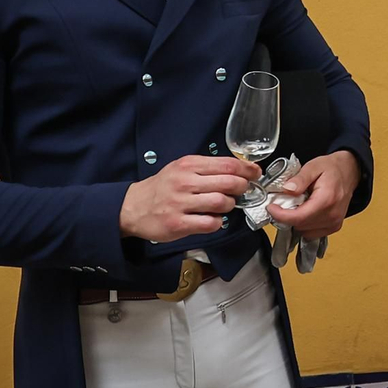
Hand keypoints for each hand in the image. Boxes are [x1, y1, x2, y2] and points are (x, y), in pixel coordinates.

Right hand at [119, 155, 259, 242]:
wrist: (132, 207)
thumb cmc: (162, 187)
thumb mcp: (182, 168)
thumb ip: (208, 168)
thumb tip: (239, 170)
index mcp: (188, 165)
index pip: (228, 164)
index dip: (247, 169)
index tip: (255, 173)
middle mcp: (185, 182)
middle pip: (229, 182)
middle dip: (242, 187)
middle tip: (242, 191)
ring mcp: (181, 203)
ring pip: (221, 203)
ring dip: (229, 205)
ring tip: (224, 205)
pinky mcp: (178, 223)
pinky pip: (210, 223)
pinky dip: (217, 222)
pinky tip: (212, 220)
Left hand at [270, 151, 360, 240]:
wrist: (349, 171)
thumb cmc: (333, 169)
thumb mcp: (314, 166)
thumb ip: (300, 178)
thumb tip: (287, 189)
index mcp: (326, 200)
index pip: (299, 217)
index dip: (281, 215)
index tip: (271, 207)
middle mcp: (332, 215)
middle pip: (300, 225)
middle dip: (287, 216)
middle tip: (283, 202)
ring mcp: (334, 223)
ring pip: (304, 231)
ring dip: (296, 221)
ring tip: (298, 205)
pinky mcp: (334, 227)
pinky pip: (312, 233)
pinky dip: (305, 225)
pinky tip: (306, 211)